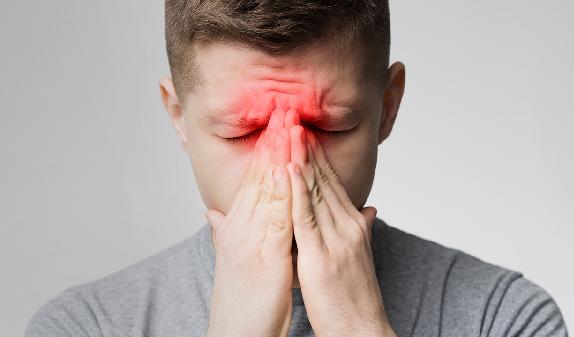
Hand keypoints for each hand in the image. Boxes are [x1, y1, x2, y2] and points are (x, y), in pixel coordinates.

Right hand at [204, 109, 293, 336]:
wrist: (235, 332)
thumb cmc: (240, 297)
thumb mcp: (234, 258)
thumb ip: (226, 231)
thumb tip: (214, 214)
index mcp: (237, 226)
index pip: (253, 179)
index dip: (266, 149)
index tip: (278, 122)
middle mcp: (240, 228)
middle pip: (259, 176)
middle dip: (273, 142)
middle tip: (284, 108)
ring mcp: (250, 241)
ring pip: (267, 190)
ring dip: (279, 157)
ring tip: (289, 126)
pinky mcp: (264, 258)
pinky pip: (276, 220)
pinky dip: (284, 194)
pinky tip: (291, 171)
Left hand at [284, 114, 394, 336]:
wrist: (362, 328)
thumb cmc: (355, 295)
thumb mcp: (360, 256)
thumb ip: (362, 229)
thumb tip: (369, 209)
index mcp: (353, 225)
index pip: (332, 183)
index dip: (317, 157)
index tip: (304, 133)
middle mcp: (348, 226)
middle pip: (324, 180)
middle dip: (308, 148)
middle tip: (294, 119)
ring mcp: (337, 239)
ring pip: (316, 191)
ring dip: (301, 159)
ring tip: (289, 131)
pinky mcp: (322, 255)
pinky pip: (307, 217)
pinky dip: (297, 191)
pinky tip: (288, 170)